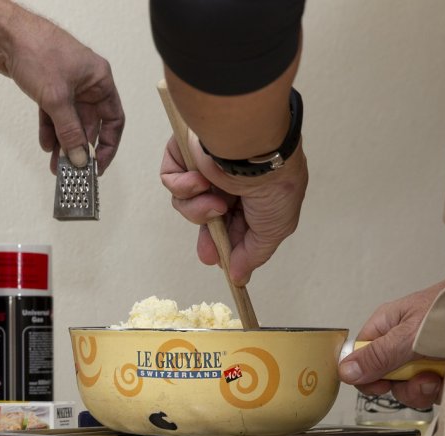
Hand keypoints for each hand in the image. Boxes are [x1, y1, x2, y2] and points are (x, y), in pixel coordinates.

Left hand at [0, 0, 123, 173]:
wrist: (5, 35)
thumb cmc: (38, 51)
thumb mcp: (57, 98)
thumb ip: (69, 131)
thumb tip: (80, 157)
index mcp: (99, 80)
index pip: (113, 119)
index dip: (108, 145)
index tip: (98, 165)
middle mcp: (86, 83)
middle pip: (90, 124)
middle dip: (80, 147)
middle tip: (72, 169)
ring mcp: (67, 85)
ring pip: (70, 122)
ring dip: (63, 143)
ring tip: (57, 164)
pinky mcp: (48, 88)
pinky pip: (54, 115)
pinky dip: (50, 130)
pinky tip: (46, 145)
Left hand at [160, 135, 307, 284]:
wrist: (253, 149)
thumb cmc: (273, 185)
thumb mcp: (274, 230)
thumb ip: (253, 254)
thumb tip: (239, 276)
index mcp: (255, 193)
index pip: (234, 225)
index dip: (225, 245)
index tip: (221, 261)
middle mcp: (229, 180)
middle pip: (206, 218)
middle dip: (207, 236)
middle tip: (208, 252)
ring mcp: (205, 166)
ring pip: (187, 204)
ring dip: (198, 210)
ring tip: (216, 202)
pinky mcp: (183, 155)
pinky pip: (170, 181)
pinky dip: (183, 187)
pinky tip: (200, 181)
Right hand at [339, 275, 444, 408]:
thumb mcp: (410, 334)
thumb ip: (379, 355)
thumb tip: (346, 371)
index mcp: (387, 326)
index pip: (360, 356)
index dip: (366, 374)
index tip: (381, 384)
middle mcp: (402, 342)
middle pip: (385, 378)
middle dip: (403, 385)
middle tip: (419, 378)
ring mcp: (423, 357)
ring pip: (409, 388)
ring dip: (424, 389)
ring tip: (439, 376)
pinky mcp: (443, 369)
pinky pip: (433, 391)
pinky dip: (442, 389)